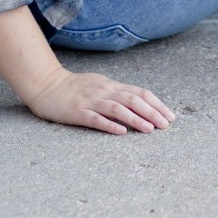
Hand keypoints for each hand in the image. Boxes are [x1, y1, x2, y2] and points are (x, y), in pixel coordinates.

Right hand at [27, 64, 176, 134]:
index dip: (156, 104)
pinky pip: (95, 118)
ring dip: (135, 118)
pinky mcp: (77, 112)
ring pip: (117, 108)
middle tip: (166, 125)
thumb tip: (140, 103)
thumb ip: (117, 93)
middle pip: (132, 100)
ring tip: (149, 129)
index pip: (139, 92)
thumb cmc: (75, 88)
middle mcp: (104, 91)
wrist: (46, 85)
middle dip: (152, 112)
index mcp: (111, 85)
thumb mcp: (99, 85)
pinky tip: (121, 132)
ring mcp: (90, 101)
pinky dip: (109, 125)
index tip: (170, 116)